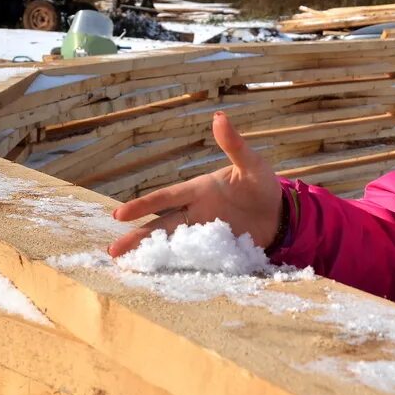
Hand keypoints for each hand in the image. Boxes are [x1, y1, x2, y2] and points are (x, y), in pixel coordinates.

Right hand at [107, 112, 282, 256]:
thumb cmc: (262, 184)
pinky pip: (194, 259)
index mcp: (199, 190)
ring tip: (126, 266)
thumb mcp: (252, 164)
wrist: (282, 214)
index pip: (166, 198)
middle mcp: (196, 213)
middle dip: (138, 237)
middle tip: (112, 250)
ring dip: (151, 254)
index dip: (143, 205)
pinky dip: (178, 267)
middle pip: (162, 226)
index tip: (120, 215)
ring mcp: (204, 234)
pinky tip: (160, 277)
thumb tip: (219, 117)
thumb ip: (234, 145)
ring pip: (173, 244)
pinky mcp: (216, 251)